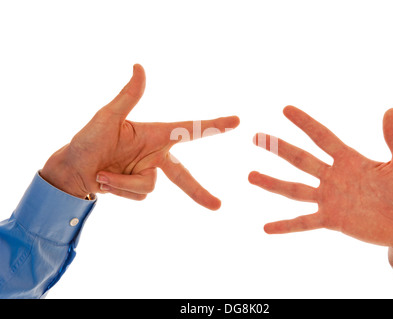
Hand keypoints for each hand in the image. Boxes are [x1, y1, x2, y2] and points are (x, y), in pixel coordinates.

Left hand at [41, 64, 239, 209]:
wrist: (72, 171)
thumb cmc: (87, 140)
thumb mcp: (107, 117)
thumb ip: (128, 96)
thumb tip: (139, 66)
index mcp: (154, 135)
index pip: (189, 130)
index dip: (213, 125)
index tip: (237, 122)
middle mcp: (155, 155)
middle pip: (183, 176)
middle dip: (199, 191)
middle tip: (217, 206)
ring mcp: (147, 173)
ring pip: (149, 187)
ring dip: (123, 182)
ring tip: (103, 173)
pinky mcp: (138, 188)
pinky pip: (139, 196)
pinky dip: (120, 190)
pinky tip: (105, 181)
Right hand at [248, 106, 392, 253]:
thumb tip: (392, 109)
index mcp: (348, 160)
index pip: (322, 137)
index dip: (305, 123)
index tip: (286, 109)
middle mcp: (333, 177)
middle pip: (300, 159)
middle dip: (278, 148)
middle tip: (256, 137)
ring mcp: (329, 199)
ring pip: (295, 189)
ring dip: (272, 183)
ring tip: (250, 176)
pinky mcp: (331, 220)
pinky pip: (304, 222)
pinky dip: (285, 225)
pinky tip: (266, 228)